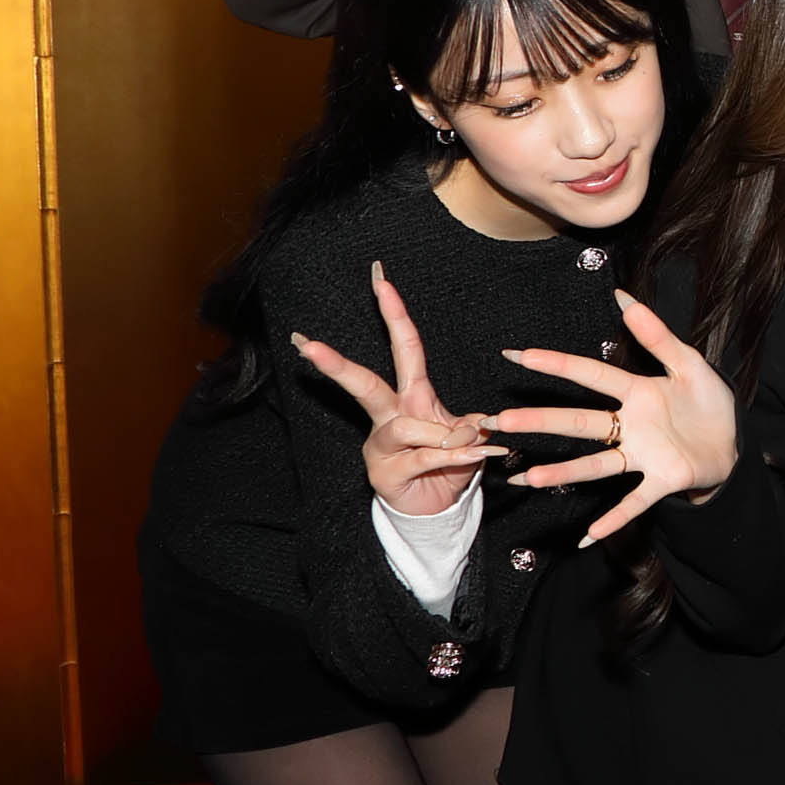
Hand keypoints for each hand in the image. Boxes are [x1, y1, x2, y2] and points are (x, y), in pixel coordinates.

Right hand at [294, 261, 503, 516]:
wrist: (436, 506)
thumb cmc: (449, 461)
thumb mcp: (468, 436)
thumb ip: (469, 425)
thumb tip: (475, 422)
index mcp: (411, 395)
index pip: (404, 347)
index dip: (394, 313)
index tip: (381, 278)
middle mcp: (390, 416)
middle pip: (364, 384)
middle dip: (336, 365)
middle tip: (308, 346)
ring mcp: (381, 445)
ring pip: (406, 426)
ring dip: (443, 435)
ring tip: (468, 445)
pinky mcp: (384, 473)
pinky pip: (423, 456)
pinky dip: (452, 456)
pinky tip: (471, 457)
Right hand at [489, 288, 739, 544]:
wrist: (734, 443)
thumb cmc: (707, 403)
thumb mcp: (690, 364)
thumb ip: (658, 335)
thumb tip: (625, 298)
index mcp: (637, 392)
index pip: (591, 375)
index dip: (557, 363)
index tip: (518, 354)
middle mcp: (631, 426)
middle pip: (580, 422)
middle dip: (541, 421)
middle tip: (500, 421)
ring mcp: (643, 455)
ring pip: (597, 464)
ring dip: (564, 471)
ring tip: (529, 476)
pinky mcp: (663, 479)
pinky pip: (635, 501)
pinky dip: (614, 517)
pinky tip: (590, 533)